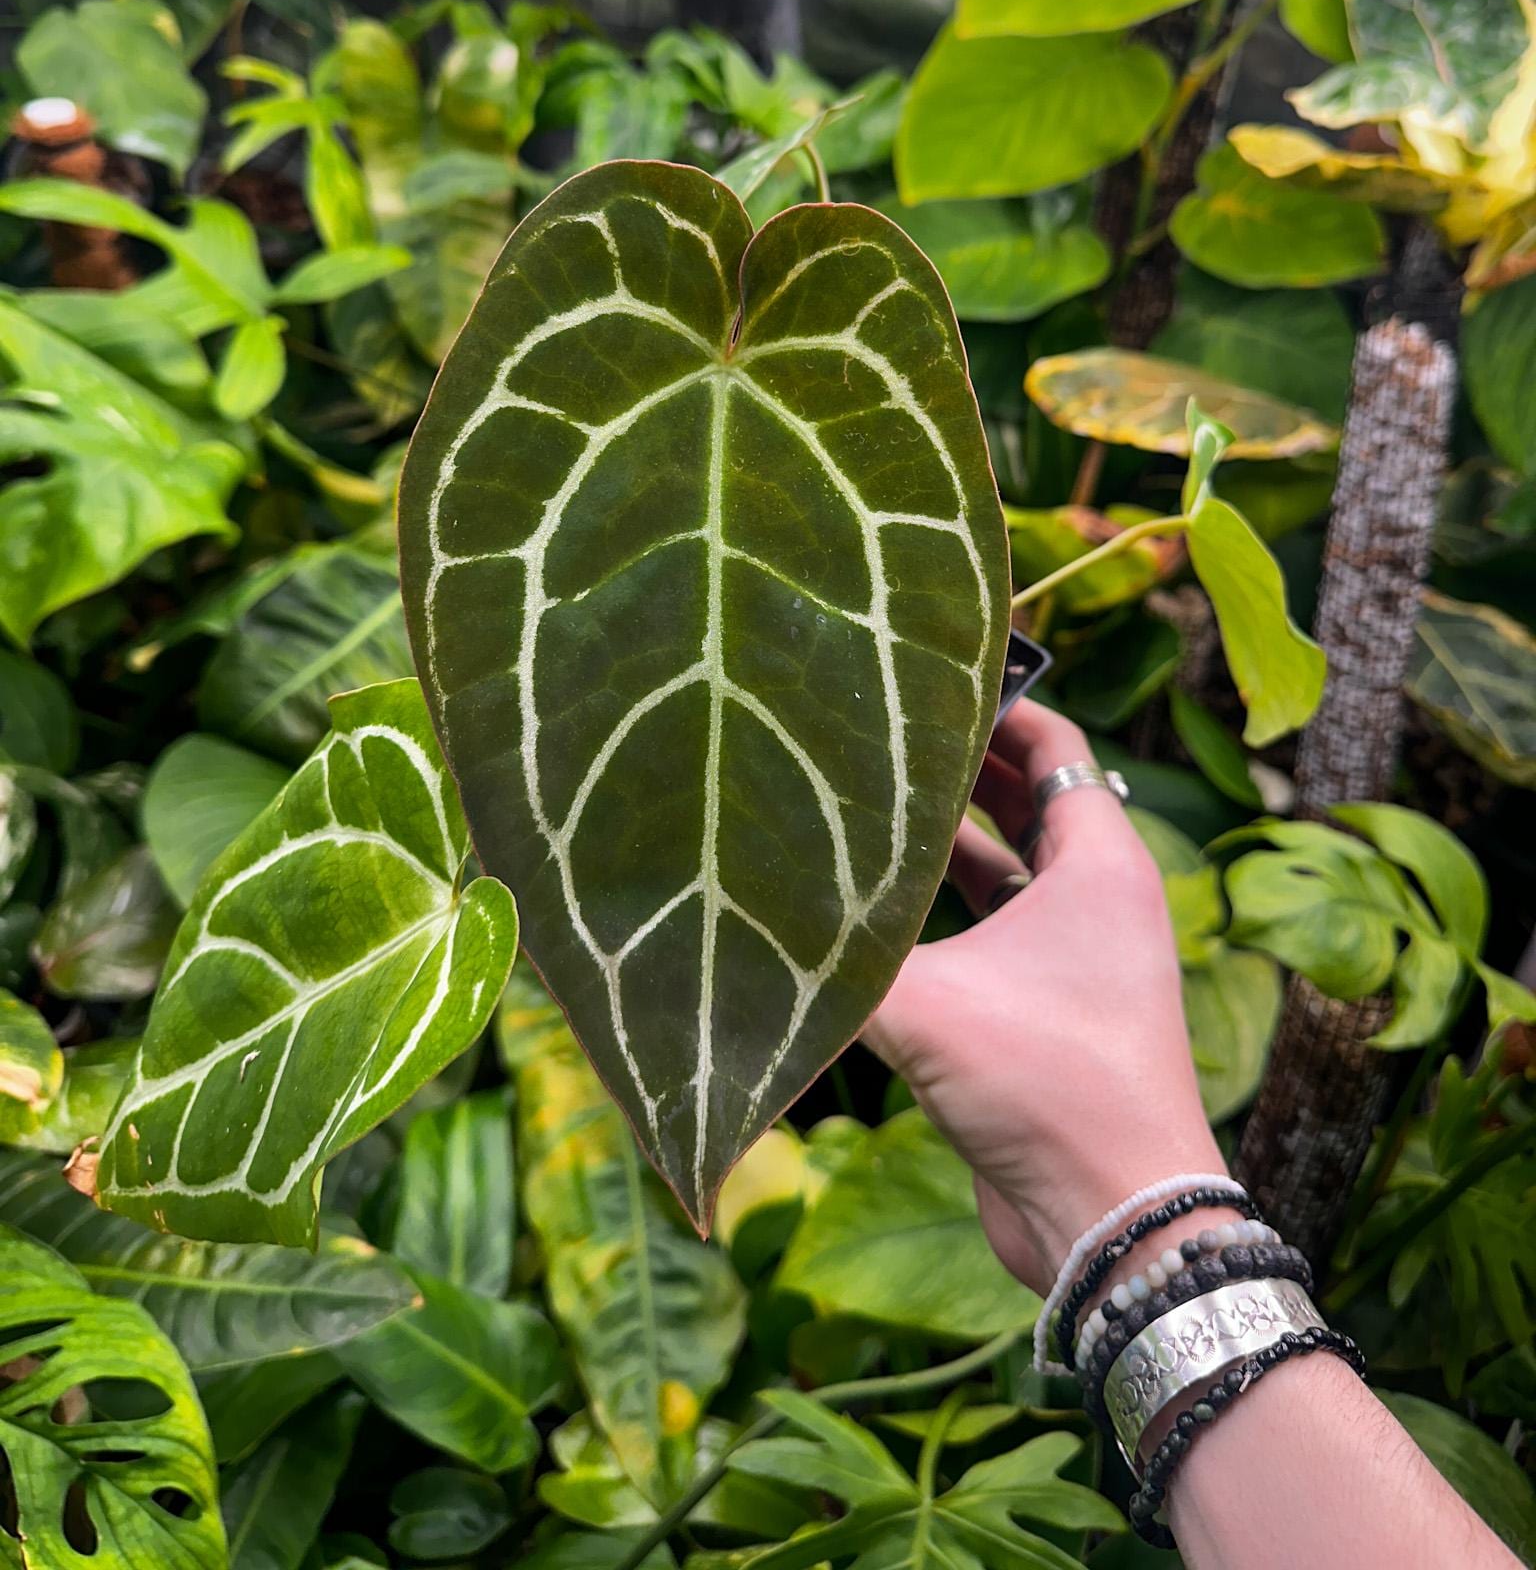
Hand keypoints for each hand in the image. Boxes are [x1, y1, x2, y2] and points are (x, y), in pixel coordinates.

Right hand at [863, 700, 1227, 1295]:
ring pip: (1009, 874)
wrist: (1113, 1220)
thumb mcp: (926, 1005)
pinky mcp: (1052, 1017)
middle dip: (961, 769)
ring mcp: (1080, 961)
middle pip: (1029, 802)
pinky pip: (997, 938)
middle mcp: (1099, 901)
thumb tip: (742, 909)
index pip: (1054, 743)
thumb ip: (836, 955)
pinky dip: (948, 916)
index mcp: (1099, 863)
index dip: (995, 705)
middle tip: (878, 734)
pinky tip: (879, 913)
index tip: (922, 679)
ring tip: (868, 807)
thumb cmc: (1047, 1085)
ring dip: (949, 845)